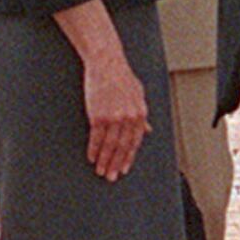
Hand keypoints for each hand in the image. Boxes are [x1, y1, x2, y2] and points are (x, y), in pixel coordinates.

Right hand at [81, 51, 148, 182]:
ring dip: (104, 161)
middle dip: (116, 164)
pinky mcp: (98, 116)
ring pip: (109, 146)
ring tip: (100, 171)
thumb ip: (142, 114)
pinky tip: (91, 157)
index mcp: (140, 114)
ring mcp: (114, 118)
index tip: (123, 169)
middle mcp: (129, 118)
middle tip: (110, 177)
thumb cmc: (121, 76)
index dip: (128, 158)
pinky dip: (93, 150)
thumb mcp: (138, 94)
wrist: (106, 62)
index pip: (134, 142)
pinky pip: (96, 138)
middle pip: (122, 148)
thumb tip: (148, 130)